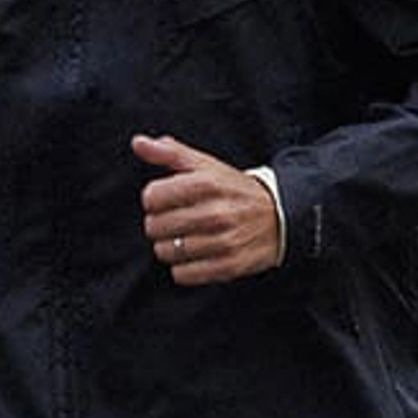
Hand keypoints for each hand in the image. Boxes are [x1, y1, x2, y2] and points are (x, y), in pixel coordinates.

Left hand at [133, 133, 280, 285]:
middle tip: (174, 221)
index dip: (153, 199)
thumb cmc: (233, 190)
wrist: (280, 216)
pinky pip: (183, 275)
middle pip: (155, 226)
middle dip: (159, 224)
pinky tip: (194, 255)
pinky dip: (183, 268)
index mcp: (208, 184)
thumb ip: (170, 153)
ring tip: (184, 238)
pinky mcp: (229, 266)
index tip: (166, 200)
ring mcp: (224, 242)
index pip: (151, 196)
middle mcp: (217, 213)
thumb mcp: (206, 165)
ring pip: (166, 252)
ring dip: (169, 247)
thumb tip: (138, 143)